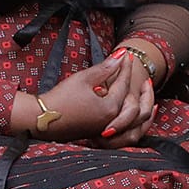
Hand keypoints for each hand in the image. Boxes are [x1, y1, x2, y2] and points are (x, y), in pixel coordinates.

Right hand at [33, 56, 156, 144]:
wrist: (42, 120)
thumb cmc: (60, 98)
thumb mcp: (83, 79)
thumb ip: (105, 68)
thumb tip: (122, 55)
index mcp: (109, 107)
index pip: (123, 84)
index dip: (125, 67)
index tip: (126, 54)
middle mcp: (112, 122)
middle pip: (135, 105)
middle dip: (140, 88)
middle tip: (140, 75)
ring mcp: (106, 130)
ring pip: (135, 123)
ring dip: (143, 109)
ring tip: (146, 97)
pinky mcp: (100, 134)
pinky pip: (126, 131)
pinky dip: (133, 122)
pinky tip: (129, 112)